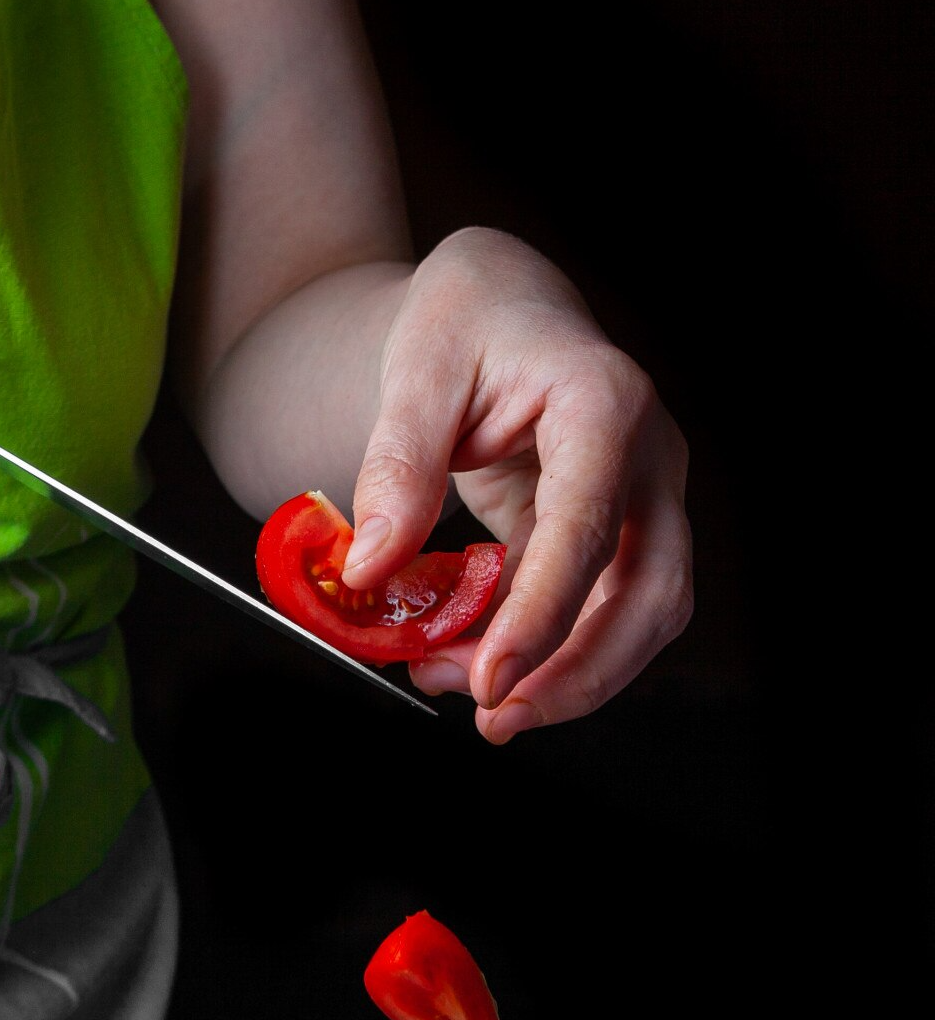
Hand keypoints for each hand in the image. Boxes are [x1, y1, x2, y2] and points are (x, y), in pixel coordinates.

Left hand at [339, 228, 691, 741]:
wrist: (498, 301)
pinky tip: (468, 659)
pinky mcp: (613, 532)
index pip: (590, 527)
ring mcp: (641, 498)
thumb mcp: (415, 373)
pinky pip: (596, 609)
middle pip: (649, 591)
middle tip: (491, 717)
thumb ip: (396, 468)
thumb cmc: (465, 319)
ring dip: (562, 673)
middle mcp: (646, 456)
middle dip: (576, 672)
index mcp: (604, 404)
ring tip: (463, 693)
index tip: (491, 679)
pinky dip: (539, 648)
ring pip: (638, 614)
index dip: (544, 615)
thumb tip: (370, 568)